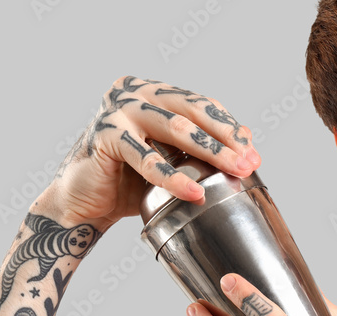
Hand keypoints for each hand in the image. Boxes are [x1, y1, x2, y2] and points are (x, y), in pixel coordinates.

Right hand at [38, 76, 260, 230]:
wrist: (84, 203)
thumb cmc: (129, 181)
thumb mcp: (172, 159)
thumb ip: (201, 146)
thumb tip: (248, 137)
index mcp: (152, 92)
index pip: (200, 105)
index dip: (228, 128)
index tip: (252, 153)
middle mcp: (135, 92)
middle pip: (192, 111)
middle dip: (226, 138)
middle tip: (249, 162)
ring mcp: (119, 110)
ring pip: (176, 128)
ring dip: (210, 151)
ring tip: (234, 171)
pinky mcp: (106, 135)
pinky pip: (148, 158)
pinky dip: (173, 177)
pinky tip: (194, 193)